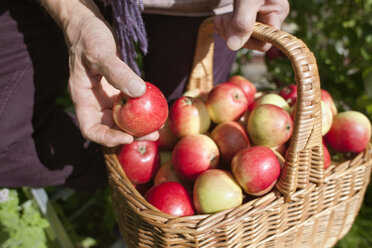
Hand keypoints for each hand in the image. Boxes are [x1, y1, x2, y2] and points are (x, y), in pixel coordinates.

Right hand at [54, 1, 157, 146]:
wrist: (89, 26)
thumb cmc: (88, 37)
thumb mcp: (100, 52)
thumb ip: (117, 72)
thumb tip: (139, 92)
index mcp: (83, 99)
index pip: (91, 129)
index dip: (108, 138)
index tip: (128, 137)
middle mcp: (95, 102)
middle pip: (111, 129)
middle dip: (131, 136)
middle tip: (153, 135)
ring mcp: (107, 97)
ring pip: (123, 119)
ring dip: (139, 126)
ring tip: (159, 127)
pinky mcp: (119, 90)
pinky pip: (131, 105)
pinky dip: (142, 110)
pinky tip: (157, 110)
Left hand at [215, 0, 289, 51]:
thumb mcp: (246, 0)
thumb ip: (242, 22)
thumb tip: (233, 46)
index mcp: (277, 13)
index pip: (266, 41)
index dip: (249, 41)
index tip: (235, 31)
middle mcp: (268, 17)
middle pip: (251, 41)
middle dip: (235, 33)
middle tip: (223, 21)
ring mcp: (256, 18)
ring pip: (240, 37)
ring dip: (227, 30)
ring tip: (220, 19)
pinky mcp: (244, 17)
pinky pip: (234, 30)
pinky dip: (225, 26)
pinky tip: (219, 19)